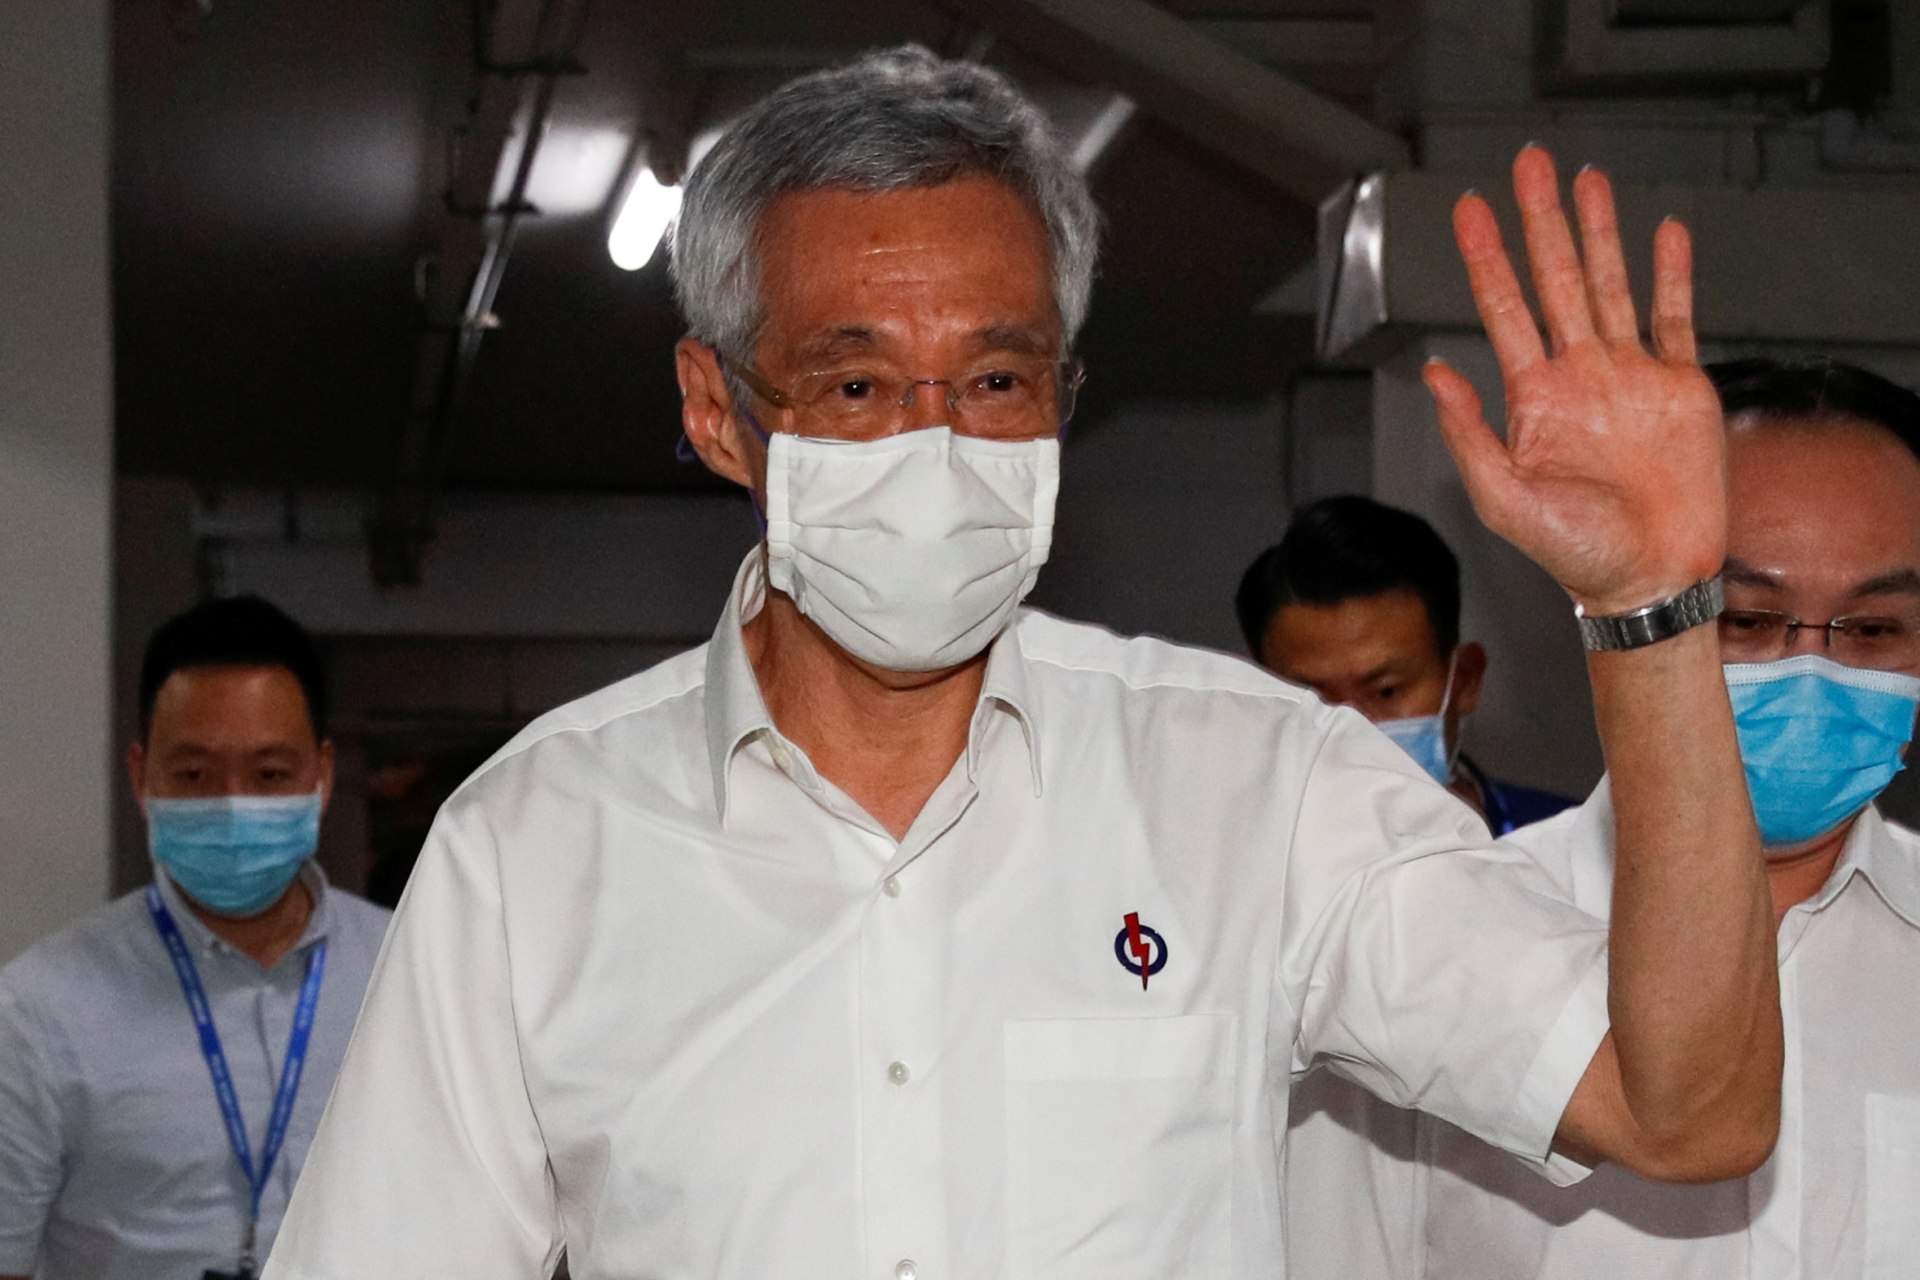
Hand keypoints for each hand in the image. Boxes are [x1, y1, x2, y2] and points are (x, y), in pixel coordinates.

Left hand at [1424, 146, 1725, 616]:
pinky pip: (1675, 318)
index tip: (1468, 210)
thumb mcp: (1503, 498)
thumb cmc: (1573, 552)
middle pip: (1556, 278)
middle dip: (1540, 221)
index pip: (1502, 307)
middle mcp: (1578, 375)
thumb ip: (1468, 433)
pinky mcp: (1680, 387)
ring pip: (1611, 283)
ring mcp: (1628, 376)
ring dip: (1599, 231)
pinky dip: (1672, 273)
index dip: (1486, 257)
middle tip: (1528, 164)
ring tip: (1586, 179)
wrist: (1648, 578)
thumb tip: (1433, 372)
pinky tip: (1664, 232)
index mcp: (1532, 397)